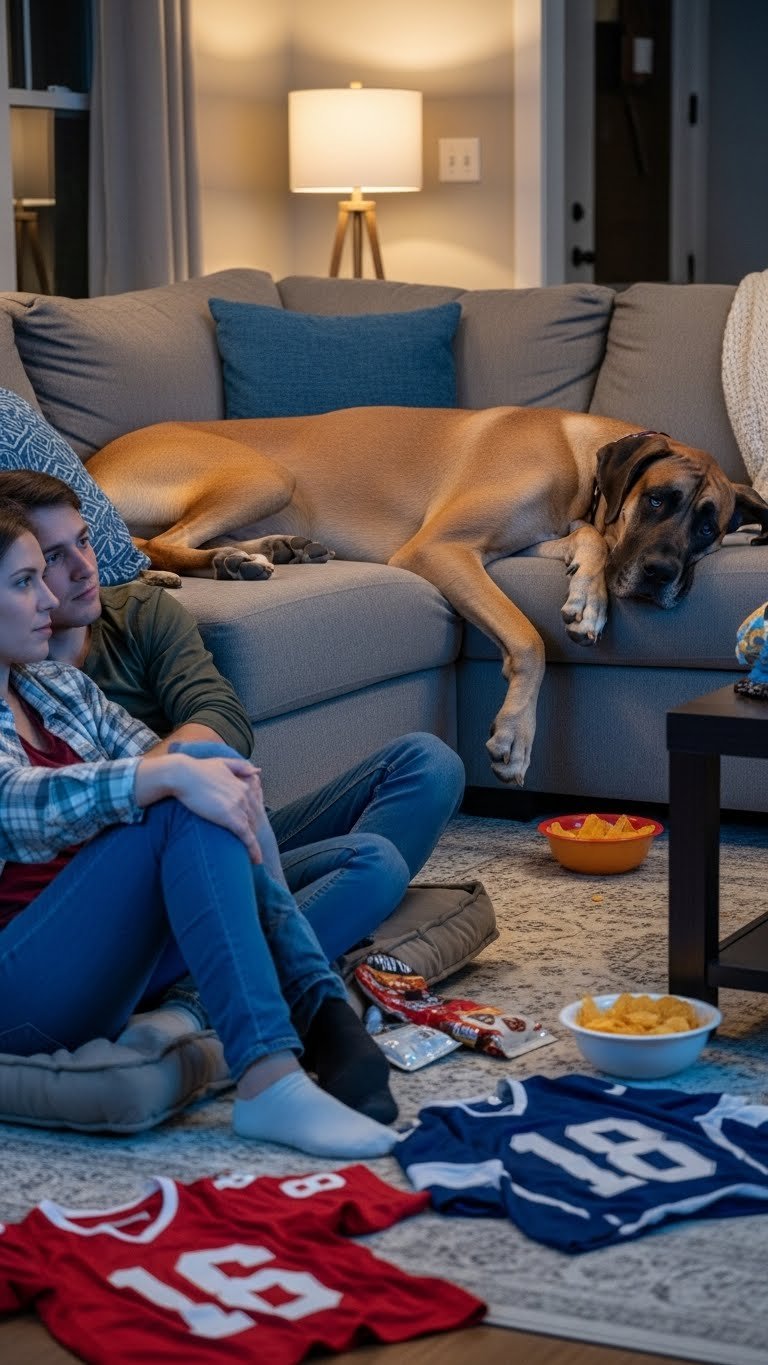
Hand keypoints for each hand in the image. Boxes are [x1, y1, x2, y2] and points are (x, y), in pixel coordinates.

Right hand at [136, 754, 263, 861]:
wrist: (182, 775)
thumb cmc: (197, 769)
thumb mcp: (222, 763)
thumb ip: (241, 766)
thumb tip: (257, 771)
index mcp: (243, 785)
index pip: (254, 806)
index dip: (253, 819)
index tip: (252, 829)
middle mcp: (245, 795)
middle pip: (255, 818)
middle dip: (254, 832)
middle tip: (252, 847)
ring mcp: (239, 806)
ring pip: (252, 828)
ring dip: (254, 843)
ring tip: (253, 856)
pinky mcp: (230, 817)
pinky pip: (246, 836)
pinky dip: (253, 849)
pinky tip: (256, 860)